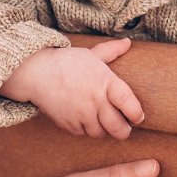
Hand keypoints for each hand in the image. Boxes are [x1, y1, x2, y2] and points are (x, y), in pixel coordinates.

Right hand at [0, 39, 143, 138]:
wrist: (37, 72)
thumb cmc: (67, 62)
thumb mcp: (91, 54)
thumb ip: (111, 51)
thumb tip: (128, 42)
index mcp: (105, 81)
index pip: (128, 103)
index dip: (136, 113)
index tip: (138, 116)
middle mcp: (96, 100)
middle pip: (118, 127)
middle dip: (124, 131)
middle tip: (124, 128)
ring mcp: (82, 113)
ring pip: (100, 133)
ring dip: (104, 131)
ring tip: (104, 123)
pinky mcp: (69, 123)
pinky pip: (83, 133)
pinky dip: (86, 130)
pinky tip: (85, 120)